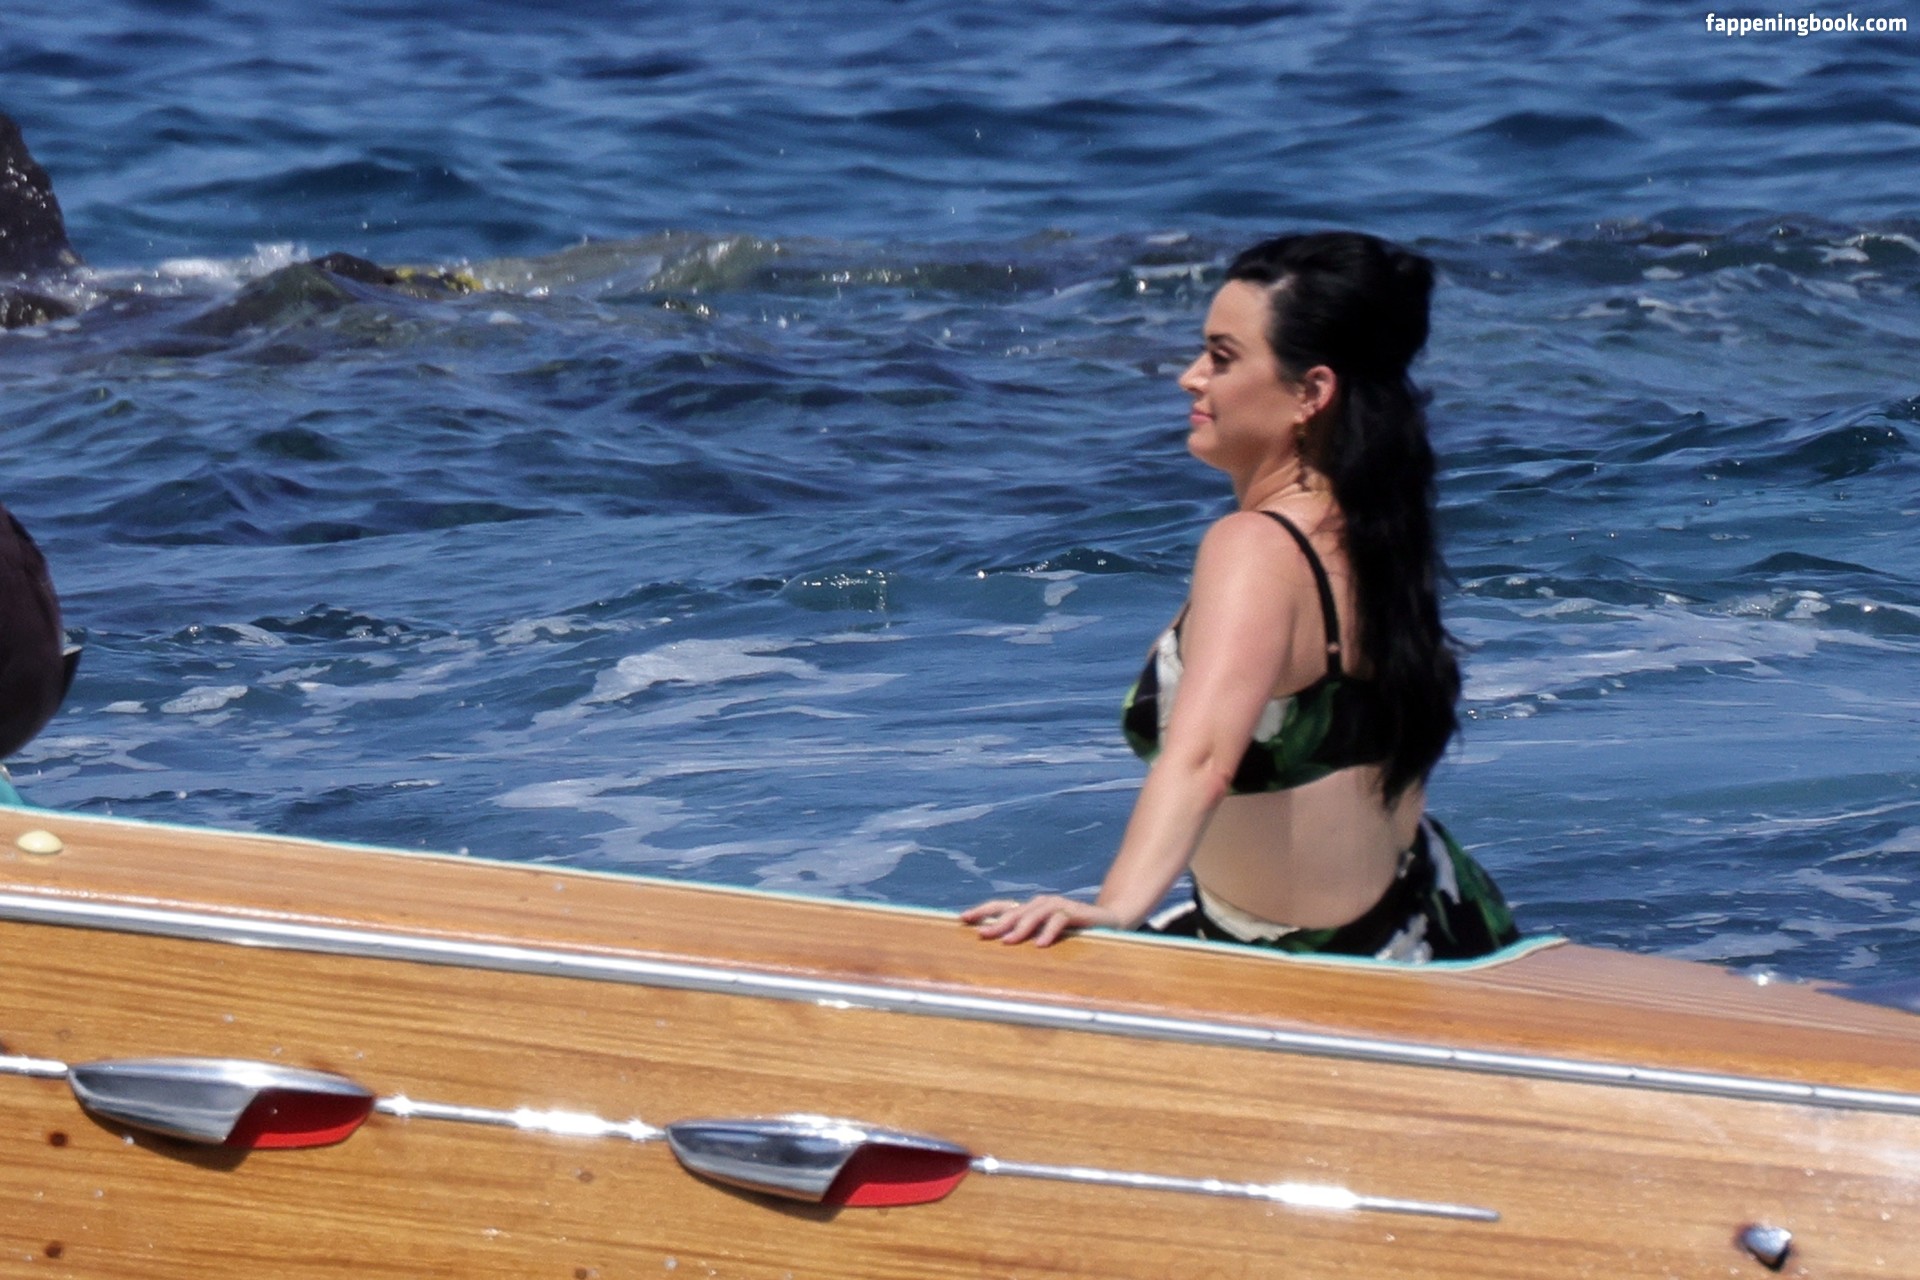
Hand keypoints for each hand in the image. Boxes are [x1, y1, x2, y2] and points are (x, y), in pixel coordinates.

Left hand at [961, 895, 1125, 946]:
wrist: (1110, 920)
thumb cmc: (1073, 931)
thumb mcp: (1046, 935)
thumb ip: (1027, 939)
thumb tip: (998, 953)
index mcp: (1029, 908)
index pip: (1000, 906)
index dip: (982, 911)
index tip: (962, 919)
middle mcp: (1040, 903)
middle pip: (1013, 911)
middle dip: (996, 923)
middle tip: (981, 935)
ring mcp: (1058, 905)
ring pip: (1034, 914)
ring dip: (1020, 928)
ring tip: (1007, 942)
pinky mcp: (1076, 912)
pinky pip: (1059, 920)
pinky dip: (1049, 931)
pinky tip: (1041, 944)